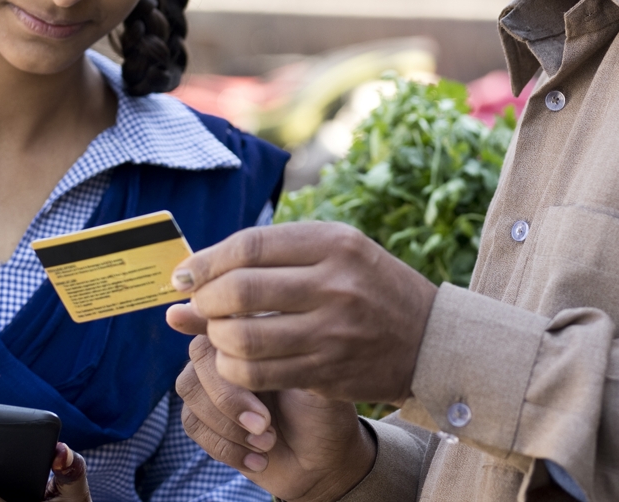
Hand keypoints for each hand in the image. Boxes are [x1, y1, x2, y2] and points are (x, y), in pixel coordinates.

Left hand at [164, 221, 436, 401]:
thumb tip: (192, 272)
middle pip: (240, 291)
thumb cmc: (372, 287)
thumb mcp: (338, 252)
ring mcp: (332, 332)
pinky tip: (236, 360)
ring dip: (217, 338)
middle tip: (199, 304)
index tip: (186, 274)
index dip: (206, 261)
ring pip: (243, 339)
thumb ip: (273, 256)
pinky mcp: (328, 372)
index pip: (249, 246)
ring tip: (219, 332)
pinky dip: (234, 369)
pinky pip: (260, 374)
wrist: (432, 340)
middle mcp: (334, 284)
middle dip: (205, 301)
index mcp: (335, 243)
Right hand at [174, 334, 372, 501]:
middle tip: (265, 424)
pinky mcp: (203, 417)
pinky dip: (224, 446)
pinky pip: (192, 424)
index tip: (194, 329)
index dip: (202, 318)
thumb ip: (289, 356)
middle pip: (201, 357)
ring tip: (268, 443)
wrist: (321, 461)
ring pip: (190, 390)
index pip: (222, 317)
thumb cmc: (323, 414)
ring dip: (228, 424)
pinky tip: (257, 459)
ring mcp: (212, 384)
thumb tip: (259, 326)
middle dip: (229, 396)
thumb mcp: (315, 382)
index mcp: (258, 332)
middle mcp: (229, 353)